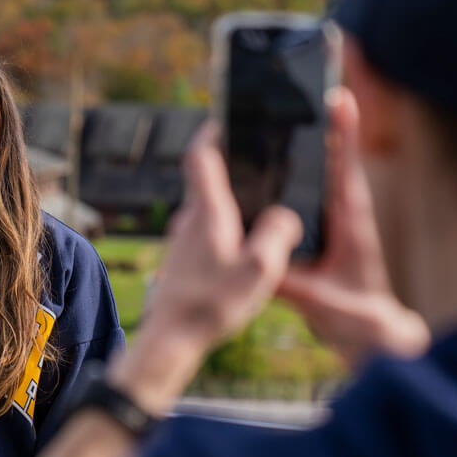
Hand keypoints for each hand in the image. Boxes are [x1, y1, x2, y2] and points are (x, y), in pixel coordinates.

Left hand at [110, 121, 302, 409]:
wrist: (170, 340)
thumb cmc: (212, 303)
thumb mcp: (260, 268)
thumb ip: (278, 234)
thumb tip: (287, 216)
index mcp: (207, 212)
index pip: (200, 156)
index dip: (212, 131)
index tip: (225, 116)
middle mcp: (188, 221)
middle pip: (206, 181)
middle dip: (230, 169)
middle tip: (257, 162)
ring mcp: (181, 242)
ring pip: (205, 210)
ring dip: (227, 202)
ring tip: (258, 207)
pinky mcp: (181, 263)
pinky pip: (204, 235)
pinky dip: (222, 230)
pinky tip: (241, 249)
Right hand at [277, 88, 428, 367]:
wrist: (371, 336)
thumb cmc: (359, 320)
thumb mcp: (326, 305)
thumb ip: (298, 289)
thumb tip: (264, 270)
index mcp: (352, 224)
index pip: (347, 171)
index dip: (344, 135)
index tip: (339, 99)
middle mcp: (343, 215)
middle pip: (331, 160)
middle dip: (319, 125)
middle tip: (302, 89)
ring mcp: (332, 223)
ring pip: (317, 175)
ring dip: (303, 146)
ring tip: (277, 116)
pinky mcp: (318, 233)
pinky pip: (302, 196)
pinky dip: (289, 176)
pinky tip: (262, 166)